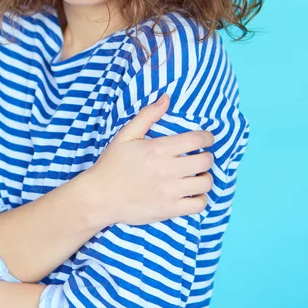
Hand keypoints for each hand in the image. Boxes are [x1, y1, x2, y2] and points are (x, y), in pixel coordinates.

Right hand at [84, 93, 214, 226]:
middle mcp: (167, 170)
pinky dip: (200, 199)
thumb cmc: (112, 164)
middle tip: (200, 157)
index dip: (207, 138)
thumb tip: (166, 98)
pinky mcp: (169, 210)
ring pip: (205, 183)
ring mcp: (170, 191)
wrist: (99, 197)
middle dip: (207, 157)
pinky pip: (199, 205)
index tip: (207, 139)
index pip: (196, 140)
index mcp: (158, 149)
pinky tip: (191, 193)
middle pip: (205, 161)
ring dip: (204, 177)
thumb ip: (148, 115)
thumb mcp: (126, 135)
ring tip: (196, 175)